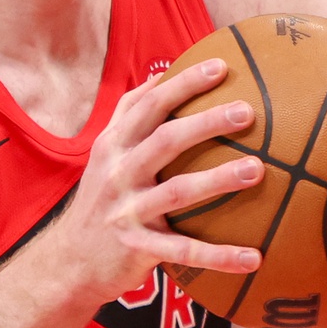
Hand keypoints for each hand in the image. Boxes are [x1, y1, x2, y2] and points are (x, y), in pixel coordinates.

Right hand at [43, 58, 264, 304]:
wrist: (70, 260)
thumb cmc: (101, 198)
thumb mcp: (106, 153)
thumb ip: (129, 114)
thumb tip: (162, 74)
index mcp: (114, 145)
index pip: (150, 105)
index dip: (184, 84)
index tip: (221, 67)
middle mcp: (118, 173)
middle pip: (165, 140)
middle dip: (206, 122)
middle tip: (247, 111)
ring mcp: (127, 211)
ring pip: (177, 192)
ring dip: (218, 179)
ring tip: (256, 169)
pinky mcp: (138, 248)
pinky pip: (184, 250)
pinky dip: (220, 256)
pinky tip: (254, 258)